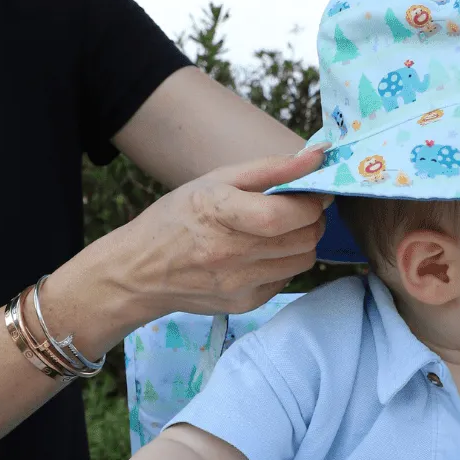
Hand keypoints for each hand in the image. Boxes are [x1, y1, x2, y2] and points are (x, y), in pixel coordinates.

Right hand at [107, 147, 333, 319]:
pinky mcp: (246, 303)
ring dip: (304, 241)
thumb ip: (269, 168)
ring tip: (285, 229)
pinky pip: (287, 279)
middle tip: (302, 209)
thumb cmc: (179, 218)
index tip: (316, 192)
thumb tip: (317, 156)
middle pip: (302, 239)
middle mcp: (230, 254)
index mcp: (217, 213)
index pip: (282, 215)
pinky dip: (286, 262)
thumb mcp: (214, 180)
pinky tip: (264, 253)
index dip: (310, 203)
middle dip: (313, 220)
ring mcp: (239, 284)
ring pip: (303, 261)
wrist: (141, 273)